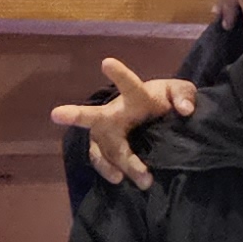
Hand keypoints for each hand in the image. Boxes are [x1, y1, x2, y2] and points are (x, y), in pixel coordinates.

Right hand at [48, 59, 198, 188]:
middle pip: (94, 116)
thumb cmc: (164, 100)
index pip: (128, 83)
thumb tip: (185, 110)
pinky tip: (117, 179)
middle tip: (56, 114)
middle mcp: (114, 112)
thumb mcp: (180, 92)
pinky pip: (100, 160)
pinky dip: (107, 170)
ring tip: (122, 177)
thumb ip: (185, 96)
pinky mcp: (105, 148)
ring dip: (113, 161)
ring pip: (102, 146)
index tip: (106, 62)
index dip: (119, 74)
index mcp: (135, 95)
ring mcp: (106, 131)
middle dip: (76, 115)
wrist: (155, 118)